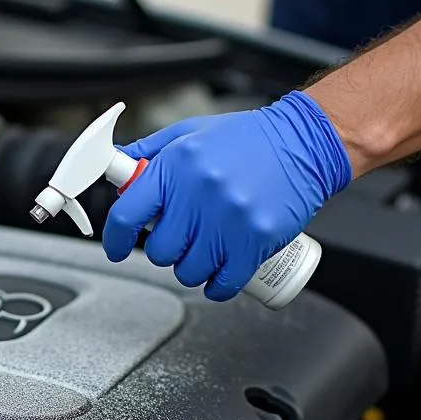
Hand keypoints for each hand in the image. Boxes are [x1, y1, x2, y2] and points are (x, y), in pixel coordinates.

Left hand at [102, 91, 351, 299]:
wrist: (303, 143)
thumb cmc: (247, 139)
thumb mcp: (190, 132)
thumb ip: (151, 152)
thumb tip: (119, 172)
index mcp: (176, 166)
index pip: (126, 214)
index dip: (117, 239)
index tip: (117, 248)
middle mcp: (199, 193)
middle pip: (160, 251)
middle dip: (167, 249)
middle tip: (183, 237)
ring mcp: (228, 220)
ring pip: (189, 271)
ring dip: (193, 268)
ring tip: (208, 249)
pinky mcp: (256, 240)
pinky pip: (223, 284)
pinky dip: (217, 286)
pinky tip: (221, 273)